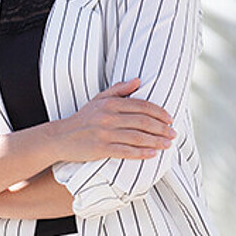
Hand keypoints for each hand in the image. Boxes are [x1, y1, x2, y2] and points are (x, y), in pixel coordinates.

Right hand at [47, 78, 175, 161]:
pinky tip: (153, 154)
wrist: (61, 137)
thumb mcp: (98, 99)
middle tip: (174, 133)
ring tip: (168, 144)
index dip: (158, 112)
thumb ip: (119, 89)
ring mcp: (104, 133)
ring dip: (156, 141)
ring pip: (137, 137)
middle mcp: (108, 117)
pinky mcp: (101, 149)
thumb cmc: (82, 118)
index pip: (141, 105)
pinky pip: (126, 151)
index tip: (170, 119)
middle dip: (162, 128)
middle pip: (142, 121)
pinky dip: (141, 153)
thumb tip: (139, 81)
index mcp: (109, 103)